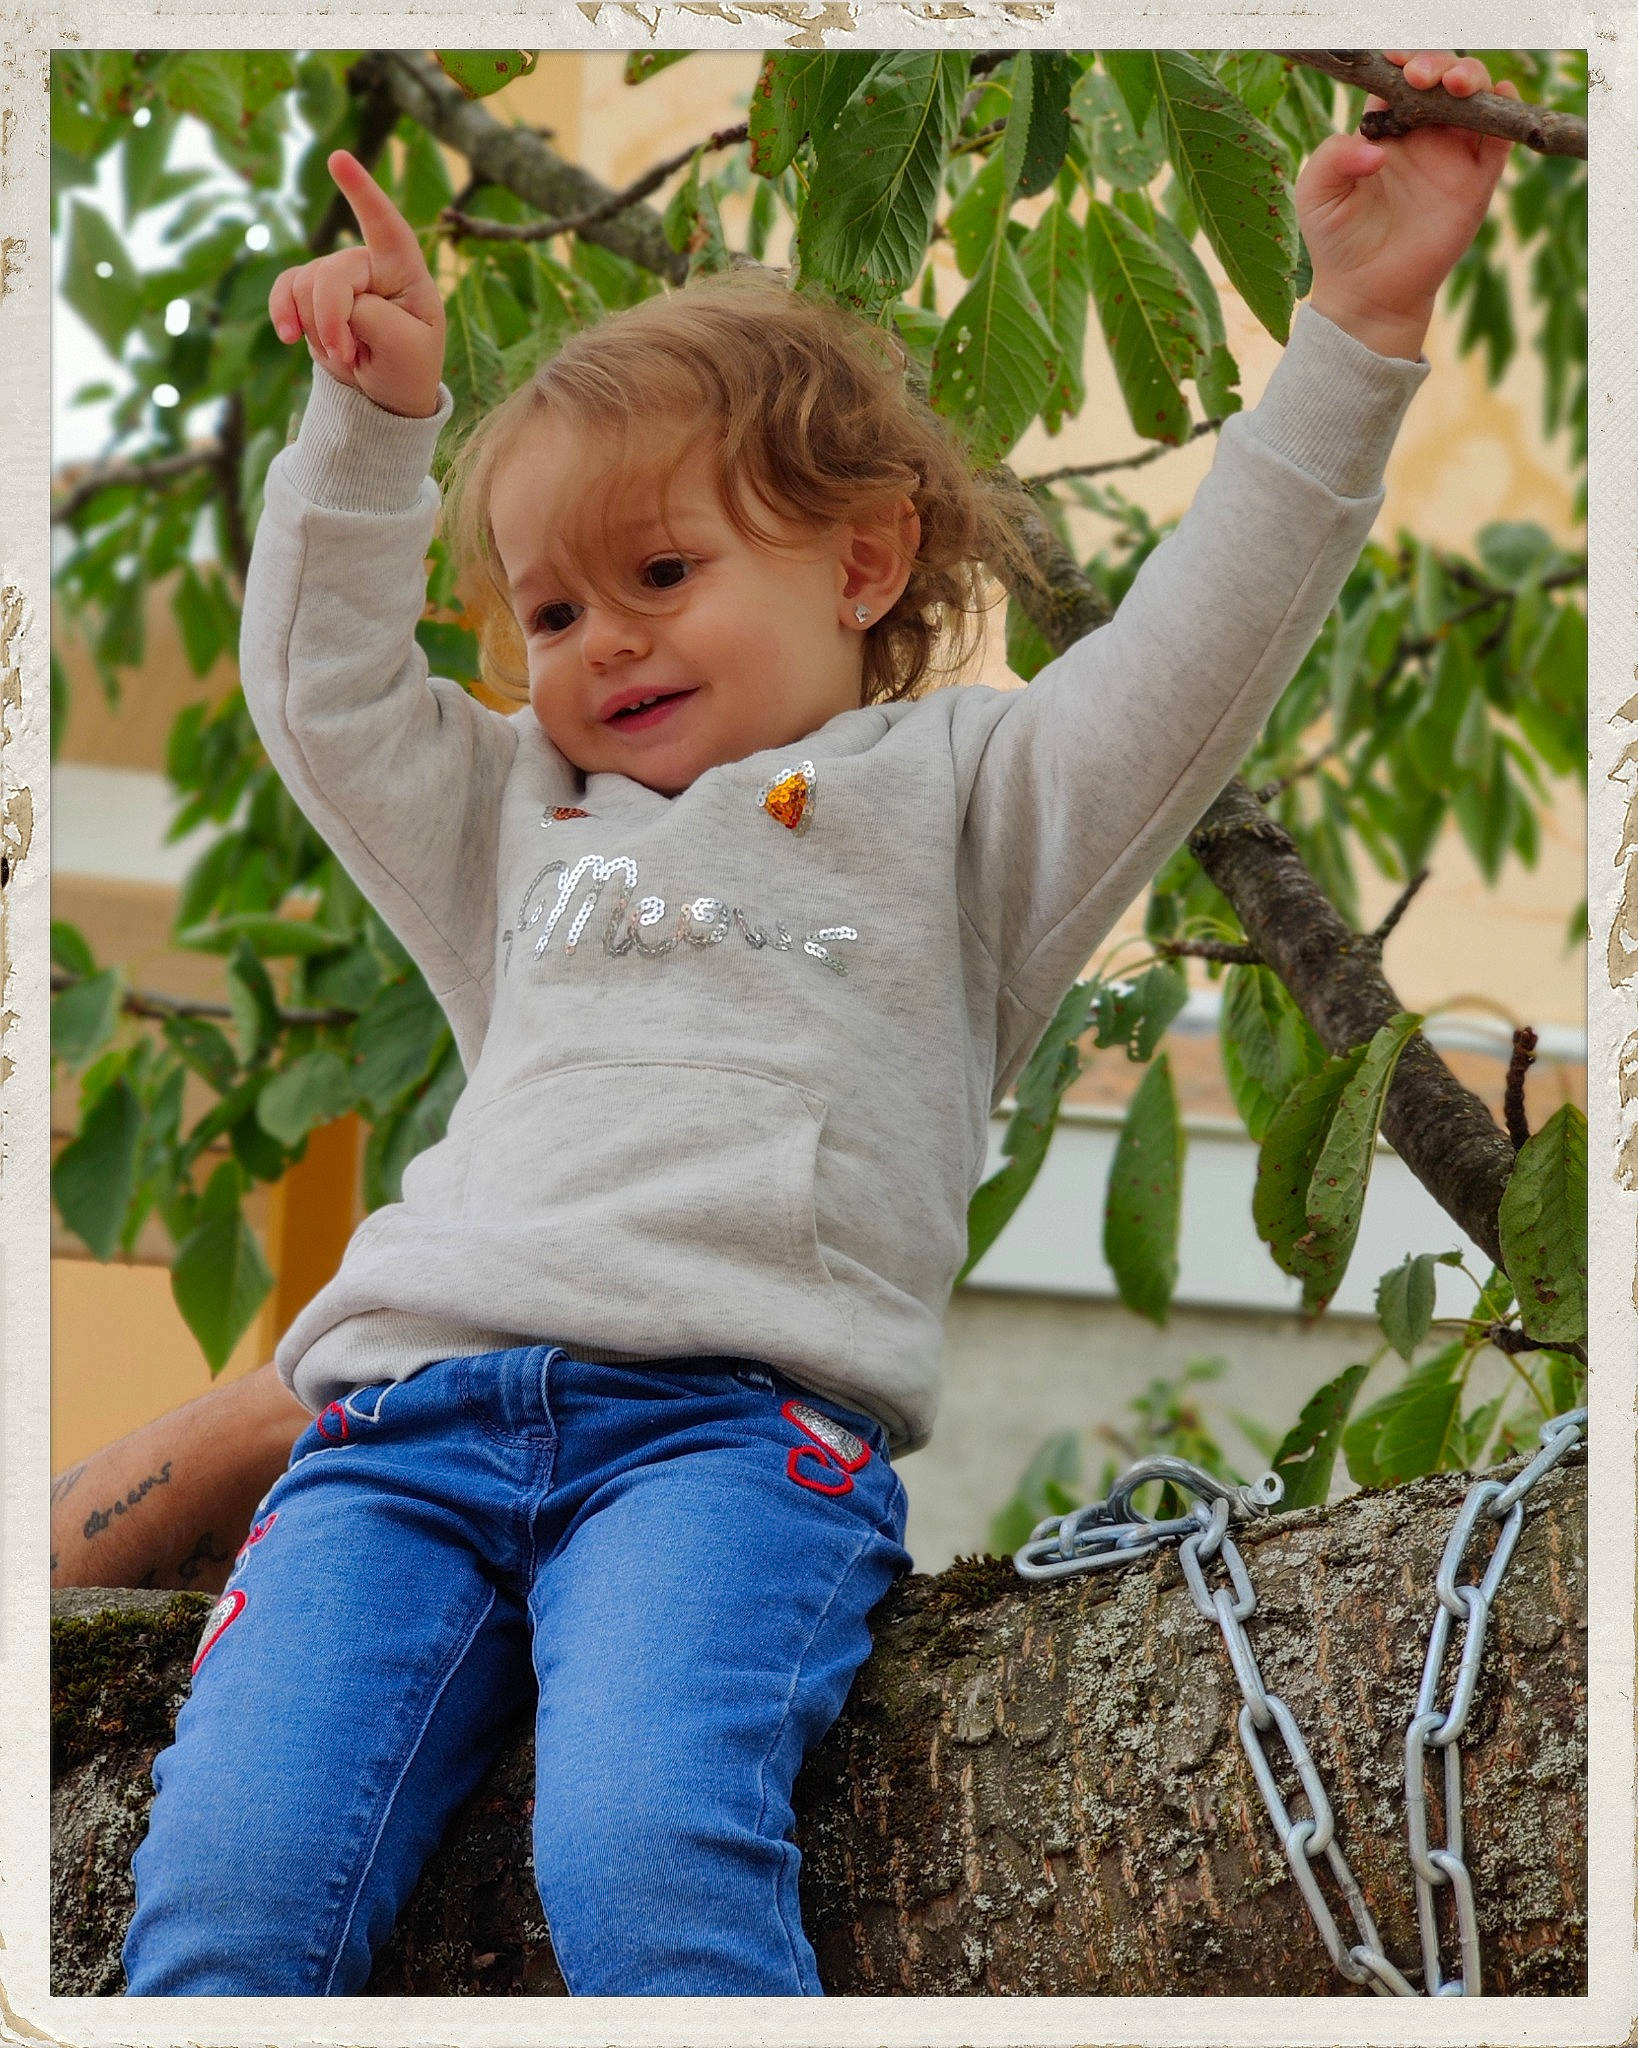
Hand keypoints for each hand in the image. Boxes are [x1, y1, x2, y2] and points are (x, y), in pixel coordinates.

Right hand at [268, 152, 446, 417]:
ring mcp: (338, 274)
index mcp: (405, 271)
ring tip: (345, 355)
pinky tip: (288, 337)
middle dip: (331, 322)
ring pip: (304, 286)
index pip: (385, 225)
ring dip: (317, 329)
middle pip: (332, 276)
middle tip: (348, 356)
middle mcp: (370, 263)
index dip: (362, 192)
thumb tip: (333, 300)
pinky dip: (284, 314)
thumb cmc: (409, 366)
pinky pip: (285, 289)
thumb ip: (373, 318)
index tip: (337, 158)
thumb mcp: (406, 350)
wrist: (387, 392)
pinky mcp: (312, 291)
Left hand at [1296, 51, 1518, 360]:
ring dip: (1471, 77)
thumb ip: (1331, 157)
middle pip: (1442, 77)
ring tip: (1454, 85)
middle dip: (1438, 63)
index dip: (1404, 59)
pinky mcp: (1476, 181)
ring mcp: (1452, 155)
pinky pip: (1499, 138)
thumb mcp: (1316, 194)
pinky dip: (1505, 110)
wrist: (1367, 294)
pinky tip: (1497, 96)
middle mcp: (1423, 134)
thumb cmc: (1337, 242)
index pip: (1401, 78)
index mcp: (1386, 127)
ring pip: (1474, 97)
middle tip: (1423, 77)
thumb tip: (1375, 149)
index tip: (1396, 60)